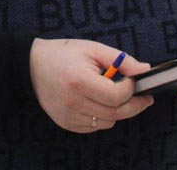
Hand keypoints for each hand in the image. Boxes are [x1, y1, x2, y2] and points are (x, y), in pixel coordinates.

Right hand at [29, 38, 153, 133]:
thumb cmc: (64, 54)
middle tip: (143, 96)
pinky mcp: (66, 123)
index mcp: (79, 81)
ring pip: (108, 122)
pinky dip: (103, 117)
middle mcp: (73, 102)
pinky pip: (95, 126)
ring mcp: (68, 116)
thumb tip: (145, 70)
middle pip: (116, 113)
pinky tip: (98, 102)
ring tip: (114, 96)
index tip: (133, 80)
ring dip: (118, 111)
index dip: (131, 89)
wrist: (31, 65)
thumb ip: (120, 59)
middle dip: (134, 104)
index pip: (116, 96)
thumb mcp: (92, 48)